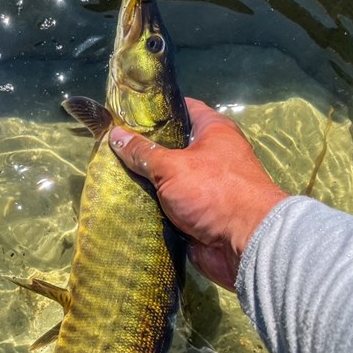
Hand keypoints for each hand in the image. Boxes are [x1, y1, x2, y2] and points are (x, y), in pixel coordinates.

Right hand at [109, 98, 287, 289]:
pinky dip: (150, 209)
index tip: (124, 112)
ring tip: (108, 176)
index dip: (154, 109)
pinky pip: (167, 208)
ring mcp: (202, 188)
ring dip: (143, 183)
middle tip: (109, 148)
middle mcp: (210, 155)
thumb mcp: (173, 167)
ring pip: (166, 180)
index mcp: (213, 131)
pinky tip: (122, 205)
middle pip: (169, 147)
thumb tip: (115, 135)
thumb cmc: (214, 192)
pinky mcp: (196, 216)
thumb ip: (143, 153)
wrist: (244, 243)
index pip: (181, 109)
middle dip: (142, 150)